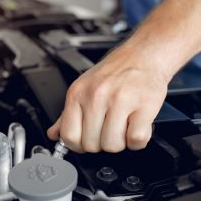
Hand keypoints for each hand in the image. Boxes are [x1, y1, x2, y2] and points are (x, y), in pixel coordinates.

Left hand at [47, 46, 169, 152]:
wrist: (145, 54)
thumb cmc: (116, 72)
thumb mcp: (83, 88)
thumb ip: (66, 115)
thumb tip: (54, 135)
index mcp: (78, 94)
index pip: (69, 136)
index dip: (78, 146)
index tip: (87, 141)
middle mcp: (96, 97)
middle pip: (91, 145)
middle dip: (101, 143)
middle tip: (109, 129)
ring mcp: (120, 101)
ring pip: (112, 146)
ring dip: (120, 142)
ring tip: (123, 126)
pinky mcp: (144, 106)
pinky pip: (136, 140)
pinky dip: (137, 140)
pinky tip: (136, 127)